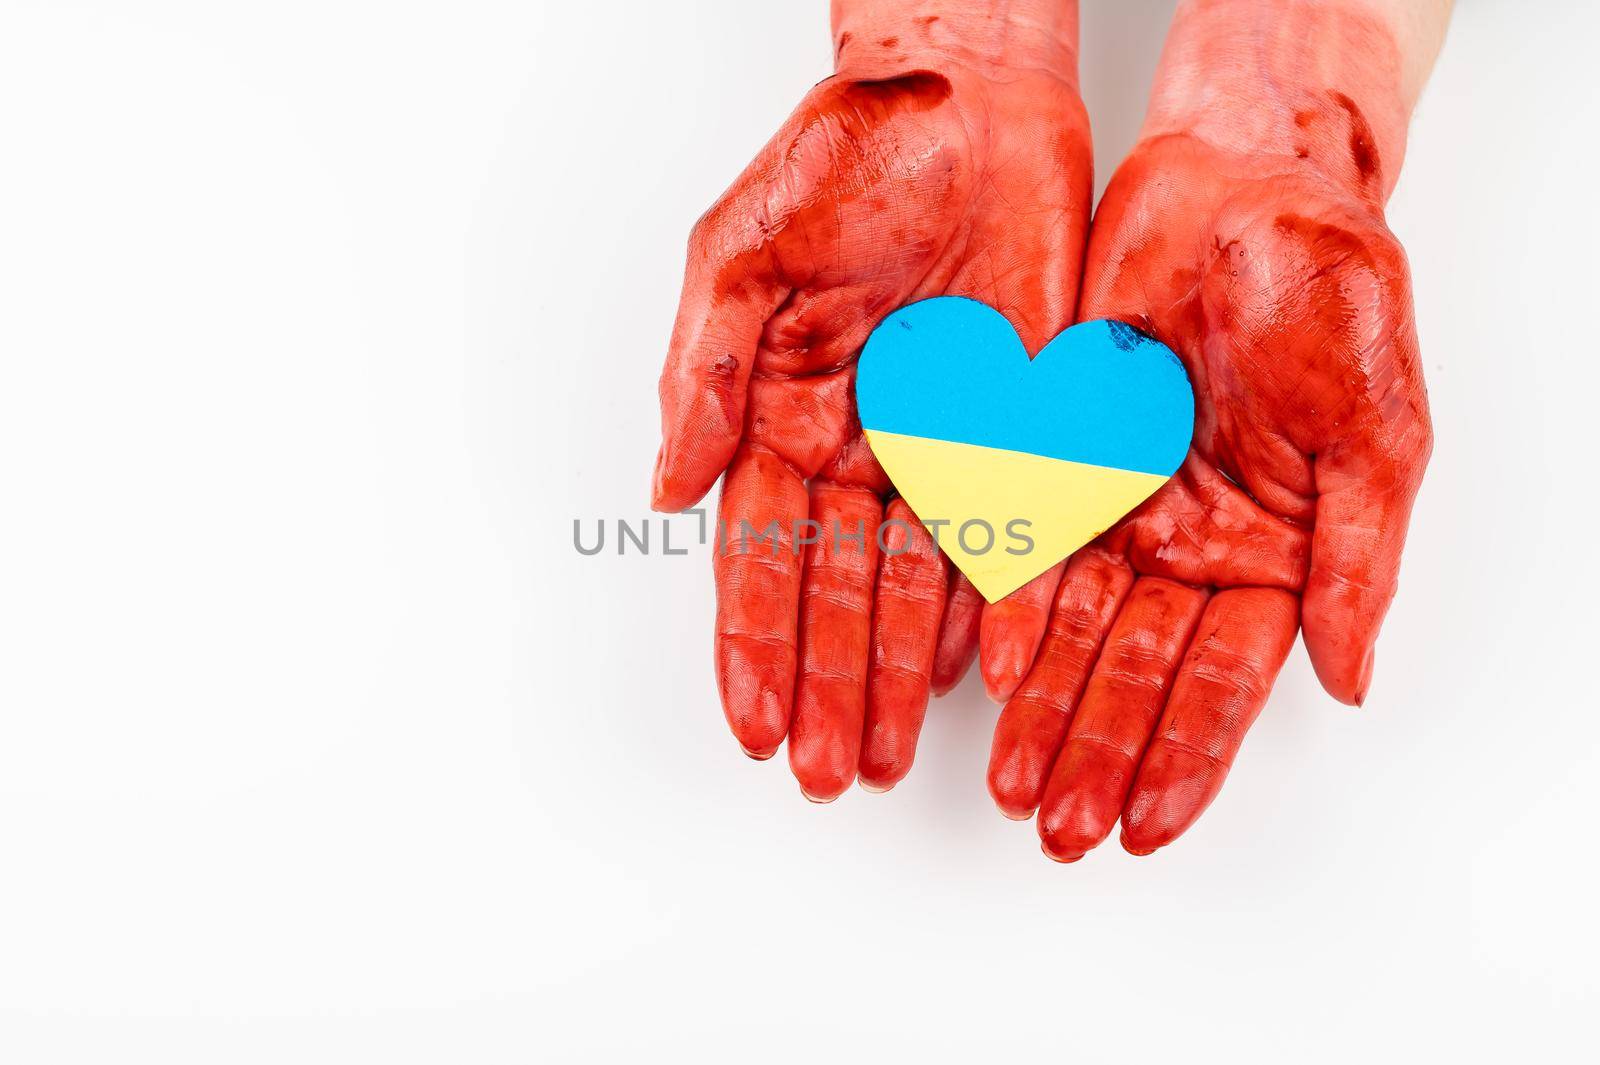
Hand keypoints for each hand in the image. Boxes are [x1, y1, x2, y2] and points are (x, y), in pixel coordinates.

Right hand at [652, 3, 1089, 798]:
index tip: (752, 721)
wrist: (966, 100)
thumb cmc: (841, 161)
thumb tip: (668, 488)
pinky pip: (1009, 532)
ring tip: (885, 752)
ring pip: (916, 586)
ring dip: (896, 673)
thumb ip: (706, 376)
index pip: (761, 554)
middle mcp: (856, 450)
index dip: (754, 642)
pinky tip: (975, 670)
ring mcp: (940, 447)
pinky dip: (996, 602)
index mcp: (779, 417)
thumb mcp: (741, 259)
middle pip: (836, 593)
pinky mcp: (1020, 430)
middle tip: (825, 771)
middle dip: (829, 685)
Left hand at [984, 0, 1438, 858]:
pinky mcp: (1051, 453)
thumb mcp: (1378, 433)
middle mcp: (1184, 545)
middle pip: (1131, 673)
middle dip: (1094, 753)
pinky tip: (987, 672)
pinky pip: (1020, 543)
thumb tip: (1349, 679)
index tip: (1146, 827)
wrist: (1248, 186)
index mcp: (1269, 553)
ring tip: (1009, 784)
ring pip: (1069, 630)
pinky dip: (1005, 607)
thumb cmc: (1333, 297)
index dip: (1185, 757)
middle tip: (1056, 829)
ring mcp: (1114, 504)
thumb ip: (1358, 559)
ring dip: (1042, 709)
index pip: (1220, 682)